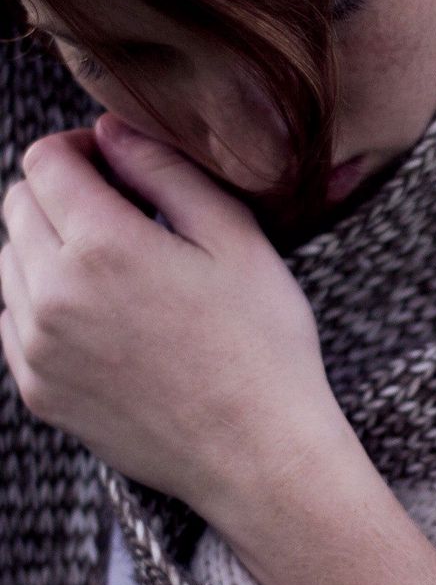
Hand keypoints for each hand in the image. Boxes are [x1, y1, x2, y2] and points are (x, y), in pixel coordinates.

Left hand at [0, 114, 346, 537]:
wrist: (258, 455)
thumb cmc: (261, 343)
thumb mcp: (235, 237)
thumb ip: (164, 170)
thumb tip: (109, 130)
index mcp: (102, 246)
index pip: (42, 162)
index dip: (77, 147)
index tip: (112, 163)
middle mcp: (52, 295)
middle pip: (16, 207)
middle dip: (60, 193)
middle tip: (118, 211)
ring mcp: (37, 350)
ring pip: (7, 263)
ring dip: (46, 247)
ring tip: (112, 267)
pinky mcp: (38, 392)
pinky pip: (11, 321)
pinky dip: (40, 303)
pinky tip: (98, 316)